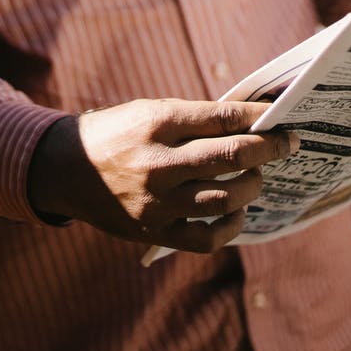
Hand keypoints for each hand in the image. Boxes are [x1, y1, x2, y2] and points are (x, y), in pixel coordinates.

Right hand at [28, 99, 296, 252]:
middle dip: (269, 149)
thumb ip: (195, 120)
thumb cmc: (116, 134)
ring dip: (252, 186)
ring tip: (255, 177)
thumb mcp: (148, 112)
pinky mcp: (153, 231)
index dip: (259, 118)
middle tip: (287, 144)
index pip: (222, 118)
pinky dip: (230, 225)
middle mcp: (157, 163)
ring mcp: (156, 202)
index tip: (280, 118)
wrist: (63, 170)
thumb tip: (252, 125)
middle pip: (231, 157)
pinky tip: (235, 211)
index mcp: (156, 123)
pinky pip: (207, 237)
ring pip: (226, 198)